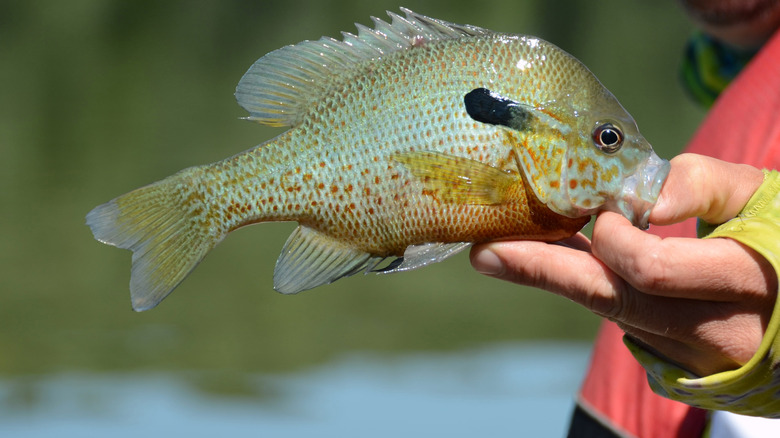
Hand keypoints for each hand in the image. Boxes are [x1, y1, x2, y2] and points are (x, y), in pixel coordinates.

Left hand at [470, 154, 776, 375]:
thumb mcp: (761, 199)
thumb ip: (704, 185)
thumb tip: (639, 195)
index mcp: (742, 282)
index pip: (652, 270)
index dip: (615, 239)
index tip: (600, 213)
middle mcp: (710, 329)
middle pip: (609, 299)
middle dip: (542, 269)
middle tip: (486, 251)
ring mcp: (688, 351)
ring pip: (606, 310)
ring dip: (553, 275)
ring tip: (498, 251)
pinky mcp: (671, 356)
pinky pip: (615, 315)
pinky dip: (584, 284)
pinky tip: (556, 259)